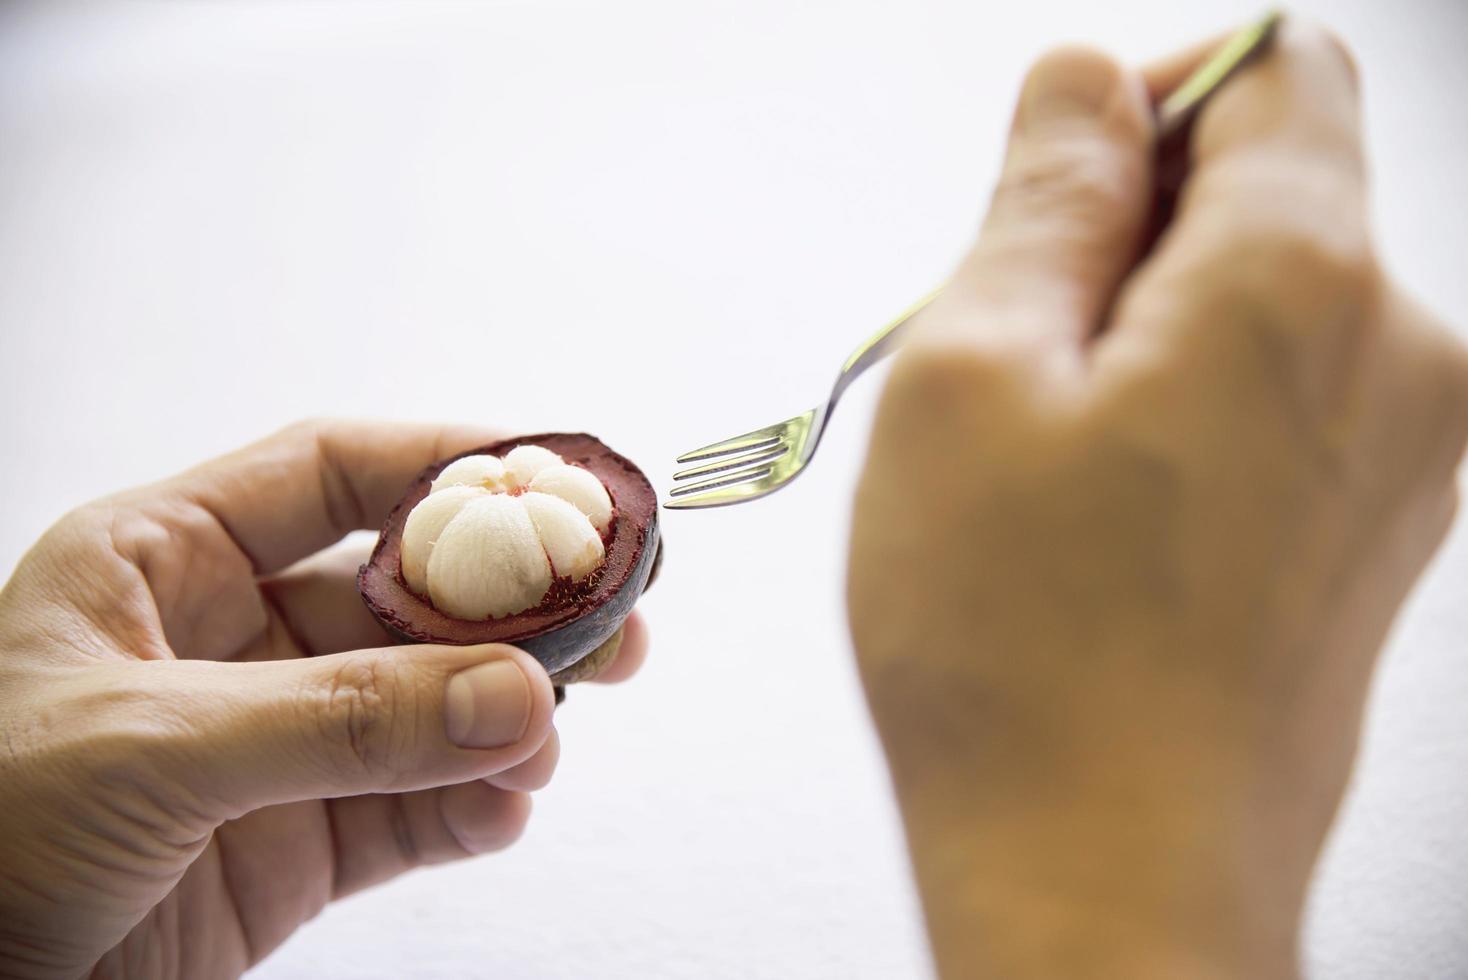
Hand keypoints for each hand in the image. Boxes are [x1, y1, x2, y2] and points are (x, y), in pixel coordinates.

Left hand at [0, 420, 648, 978]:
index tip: (553, 480)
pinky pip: (412, 810)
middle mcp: (229, 640)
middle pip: (406, 595)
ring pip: (427, 705)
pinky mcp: (296, 843)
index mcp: (163, 559)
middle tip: (613, 617)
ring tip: (547, 738)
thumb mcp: (153, 746)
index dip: (445, 464)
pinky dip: (471, 807)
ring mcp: (273, 744)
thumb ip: (342, 720)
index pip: (330, 475)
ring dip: (504, 715)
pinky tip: (502, 809)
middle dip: (511, 608)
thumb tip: (516, 696)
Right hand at [848, 22, 1466, 979]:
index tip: (1056, 187)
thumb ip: (1042, 195)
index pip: (1271, 65)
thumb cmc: (1024, 666)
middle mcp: (1402, 357)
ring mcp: (1409, 454)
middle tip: (1019, 357)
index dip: (1143, 100)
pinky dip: (1188, 413)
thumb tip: (1081, 87)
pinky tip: (1104, 514)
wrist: (1109, 882)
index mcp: (1302, 283)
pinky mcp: (1380, 528)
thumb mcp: (967, 377)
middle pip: (1272, 186)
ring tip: (1052, 462)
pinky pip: (1283, 398)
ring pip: (1266, 301)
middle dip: (1128, 236)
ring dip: (1146, 334)